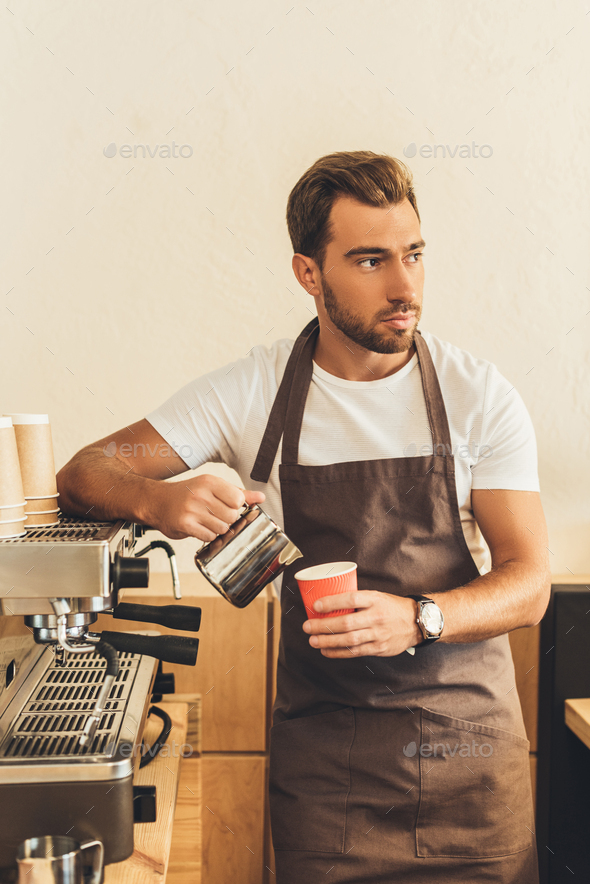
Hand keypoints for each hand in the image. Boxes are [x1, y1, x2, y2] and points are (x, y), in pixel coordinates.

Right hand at [147, 474, 264, 540]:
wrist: (157, 501)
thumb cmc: (187, 494)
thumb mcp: (212, 487)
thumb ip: (238, 492)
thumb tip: (260, 497)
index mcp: (210, 482)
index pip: (238, 499)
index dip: (235, 506)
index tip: (227, 506)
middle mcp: (201, 494)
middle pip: (232, 516)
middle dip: (227, 519)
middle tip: (214, 515)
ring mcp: (192, 510)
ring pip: (222, 528)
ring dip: (217, 528)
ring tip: (206, 521)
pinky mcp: (185, 525)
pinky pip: (209, 536)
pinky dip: (207, 535)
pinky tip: (199, 527)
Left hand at [302, 591, 421, 657]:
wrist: (416, 622)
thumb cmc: (392, 607)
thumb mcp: (377, 596)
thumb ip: (357, 600)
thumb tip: (329, 602)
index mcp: (375, 600)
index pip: (351, 600)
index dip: (332, 602)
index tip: (316, 605)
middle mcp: (376, 617)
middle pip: (347, 623)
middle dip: (323, 626)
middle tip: (307, 626)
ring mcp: (378, 634)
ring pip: (349, 640)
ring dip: (328, 641)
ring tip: (313, 641)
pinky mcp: (379, 648)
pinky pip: (355, 652)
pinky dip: (338, 652)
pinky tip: (326, 651)